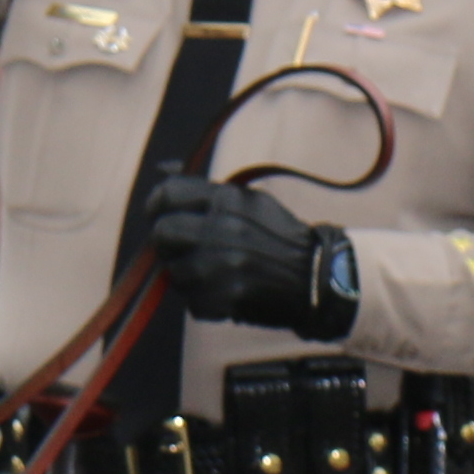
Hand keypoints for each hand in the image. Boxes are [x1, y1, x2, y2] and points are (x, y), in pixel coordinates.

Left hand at [132, 171, 360, 340]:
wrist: (317, 277)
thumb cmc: (279, 238)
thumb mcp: (249, 202)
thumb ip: (205, 192)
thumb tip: (161, 171)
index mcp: (227, 200)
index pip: (168, 193)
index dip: (156, 206)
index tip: (160, 216)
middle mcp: (222, 229)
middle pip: (162, 233)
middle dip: (167, 246)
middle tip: (182, 252)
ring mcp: (223, 265)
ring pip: (174, 272)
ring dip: (187, 278)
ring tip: (212, 276)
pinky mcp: (226, 297)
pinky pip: (193, 302)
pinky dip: (204, 302)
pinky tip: (226, 294)